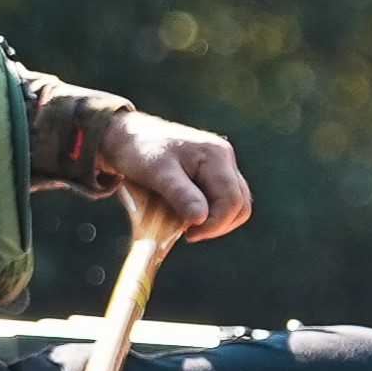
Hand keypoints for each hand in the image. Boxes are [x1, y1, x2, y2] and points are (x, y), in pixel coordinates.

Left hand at [98, 109, 252, 240]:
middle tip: (189, 233)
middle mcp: (225, 158)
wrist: (130, 135)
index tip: (188, 235)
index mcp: (216, 156)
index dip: (214, 224)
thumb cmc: (140, 151)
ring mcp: (223, 164)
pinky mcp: (216, 171)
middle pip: (240, 204)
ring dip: (217, 220)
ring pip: (237, 203)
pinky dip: (212, 212)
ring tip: (188, 226)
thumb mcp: (157, 174)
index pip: (231, 200)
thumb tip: (201, 218)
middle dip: (218, 225)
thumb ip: (181, 194)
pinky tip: (189, 214)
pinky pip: (225, 198)